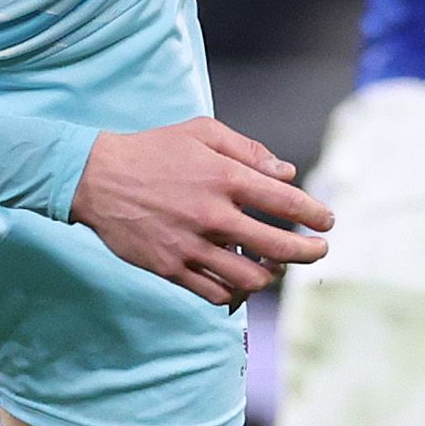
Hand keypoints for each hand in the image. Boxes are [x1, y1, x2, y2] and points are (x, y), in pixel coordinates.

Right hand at [70, 118, 332, 306]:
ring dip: (272, 274)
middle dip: (309, 252)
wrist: (96, 178)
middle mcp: (213, 216)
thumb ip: (249, 150)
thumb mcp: (202, 132)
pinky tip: (242, 280)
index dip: (315, 215)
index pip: (286, 204)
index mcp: (225, 178)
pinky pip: (216, 293)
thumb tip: (287, 173)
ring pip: (251, 278)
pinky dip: (237, 291)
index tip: (327, 222)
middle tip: (319, 250)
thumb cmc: (154, 150)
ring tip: (278, 266)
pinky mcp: (171, 269)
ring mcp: (192, 247)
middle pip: (278, 247)